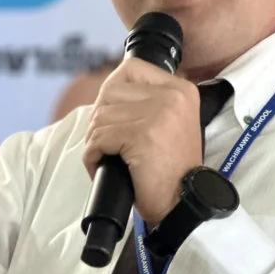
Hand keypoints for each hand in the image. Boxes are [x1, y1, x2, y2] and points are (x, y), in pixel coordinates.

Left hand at [83, 58, 202, 225]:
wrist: (182, 204)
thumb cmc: (170, 171)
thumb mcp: (168, 124)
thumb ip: (146, 102)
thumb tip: (106, 93)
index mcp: (181, 89)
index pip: (131, 69)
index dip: (111, 95)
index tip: (112, 119)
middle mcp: (173, 96)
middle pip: (110, 91)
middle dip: (100, 119)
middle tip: (106, 143)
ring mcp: (158, 113)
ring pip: (100, 116)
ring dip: (94, 140)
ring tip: (105, 157)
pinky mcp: (142, 135)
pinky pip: (99, 138)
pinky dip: (92, 155)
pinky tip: (101, 167)